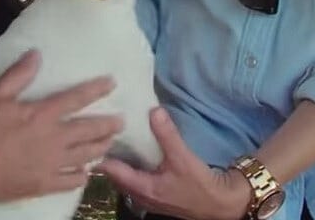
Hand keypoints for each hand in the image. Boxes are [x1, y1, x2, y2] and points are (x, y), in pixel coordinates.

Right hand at [0, 50, 123, 202]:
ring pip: (83, 156)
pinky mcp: (41, 185)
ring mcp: (48, 165)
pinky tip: (87, 173)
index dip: (95, 89)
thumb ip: (17, 75)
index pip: (75, 99)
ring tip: (111, 143)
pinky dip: (81, 177)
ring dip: (100, 148)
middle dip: (107, 124)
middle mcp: (51, 140)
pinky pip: (68, 182)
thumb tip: (37, 54)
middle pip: (87, 130)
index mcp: (41, 114)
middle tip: (122, 120)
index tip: (112, 83)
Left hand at [98, 108, 250, 219]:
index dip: (100, 154)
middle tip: (98, 131)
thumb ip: (167, 135)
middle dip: (107, 155)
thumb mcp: (183, 158)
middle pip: (115, 175)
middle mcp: (142, 195)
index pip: (113, 171)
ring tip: (112, 136)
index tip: (91, 134)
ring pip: (126, 176)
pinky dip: (131, 163)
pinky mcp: (158, 191)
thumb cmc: (200, 185)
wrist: (223, 204)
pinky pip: (136, 176)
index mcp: (143, 189)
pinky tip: (134, 148)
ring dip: (119, 160)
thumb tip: (154, 110)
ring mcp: (149, 195)